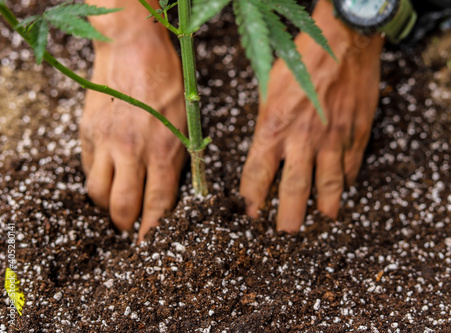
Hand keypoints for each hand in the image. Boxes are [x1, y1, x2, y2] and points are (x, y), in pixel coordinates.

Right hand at [81, 1, 185, 241]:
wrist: (134, 50)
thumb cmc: (168, 84)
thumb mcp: (186, 124)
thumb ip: (177, 159)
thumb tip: (168, 191)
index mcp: (163, 151)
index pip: (158, 204)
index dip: (152, 230)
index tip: (148, 244)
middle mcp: (132, 152)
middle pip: (122, 207)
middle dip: (126, 224)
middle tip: (131, 225)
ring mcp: (106, 143)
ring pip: (99, 193)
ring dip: (108, 205)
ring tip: (117, 202)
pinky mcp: (88, 133)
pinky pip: (88, 169)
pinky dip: (97, 179)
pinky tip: (107, 175)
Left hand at [240, 0, 383, 232]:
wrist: (343, 41)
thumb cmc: (300, 60)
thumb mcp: (269, 89)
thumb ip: (267, 124)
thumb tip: (266, 150)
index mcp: (273, 127)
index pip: (257, 175)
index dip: (252, 199)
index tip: (251, 213)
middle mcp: (302, 140)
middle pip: (294, 190)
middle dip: (289, 217)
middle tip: (287, 232)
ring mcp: (332, 140)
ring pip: (329, 185)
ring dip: (324, 207)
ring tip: (322, 219)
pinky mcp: (356, 134)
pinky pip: (351, 167)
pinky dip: (346, 181)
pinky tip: (343, 188)